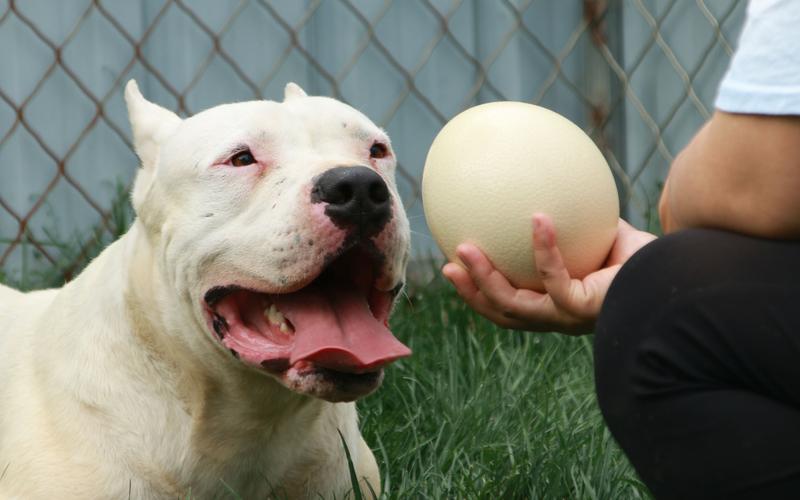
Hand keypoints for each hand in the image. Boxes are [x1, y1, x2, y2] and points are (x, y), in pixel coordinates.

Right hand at [442, 214, 656, 334]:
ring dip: (486, 278)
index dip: (480, 292)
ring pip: (514, 305)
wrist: (680, 276)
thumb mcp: (602, 236)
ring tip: (466, 248)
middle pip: (503, 314)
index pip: (512, 307)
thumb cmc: (647, 259)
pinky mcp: (583, 308)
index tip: (457, 268)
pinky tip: (538, 218)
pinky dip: (543, 248)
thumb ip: (574, 225)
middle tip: (448, 265)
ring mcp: (569, 317)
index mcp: (559, 305)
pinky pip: (553, 277)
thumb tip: (548, 193)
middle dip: (472, 292)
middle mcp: (560, 317)